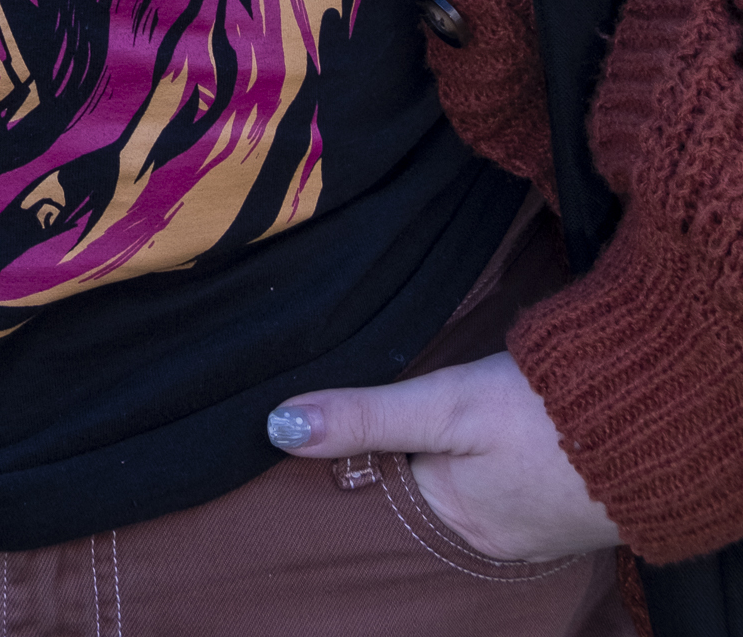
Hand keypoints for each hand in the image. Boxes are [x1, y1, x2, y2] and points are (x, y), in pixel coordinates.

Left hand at [267, 350, 620, 562]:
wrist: (661, 412)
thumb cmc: (550, 412)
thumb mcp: (447, 403)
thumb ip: (367, 416)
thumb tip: (280, 428)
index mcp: (455, 521)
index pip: (379, 490)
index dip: (354, 453)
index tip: (317, 426)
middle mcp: (490, 538)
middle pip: (422, 492)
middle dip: (401, 459)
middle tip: (381, 415)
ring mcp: (532, 525)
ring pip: (464, 488)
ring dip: (448, 457)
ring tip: (434, 424)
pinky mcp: (563, 503)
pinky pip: (505, 486)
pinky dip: (489, 462)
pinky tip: (491, 438)